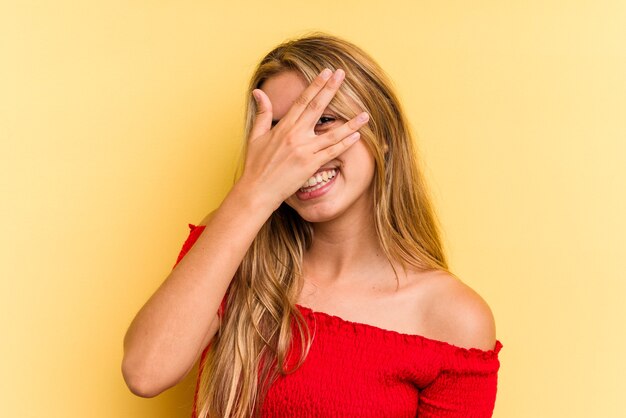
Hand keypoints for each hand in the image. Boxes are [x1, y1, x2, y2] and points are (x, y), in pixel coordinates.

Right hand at [237, 68, 369, 208]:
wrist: (258, 191)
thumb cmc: (256, 165)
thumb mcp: (255, 136)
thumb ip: (262, 113)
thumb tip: (258, 92)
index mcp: (283, 127)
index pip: (302, 101)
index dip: (315, 85)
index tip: (326, 72)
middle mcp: (295, 136)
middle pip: (317, 108)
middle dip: (331, 89)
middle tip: (342, 74)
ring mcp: (304, 150)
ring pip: (332, 133)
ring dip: (350, 123)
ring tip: (365, 113)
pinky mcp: (310, 165)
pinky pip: (332, 152)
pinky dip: (345, 144)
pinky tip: (357, 136)